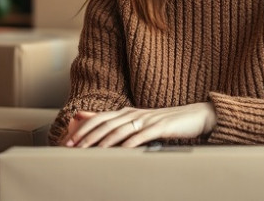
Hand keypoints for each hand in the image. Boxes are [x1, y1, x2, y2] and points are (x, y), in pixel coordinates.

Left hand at [62, 103, 215, 147]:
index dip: (83, 129)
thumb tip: (85, 117)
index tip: (68, 141)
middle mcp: (134, 114)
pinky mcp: (161, 126)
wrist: (194, 116)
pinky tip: (122, 150)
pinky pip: (143, 135)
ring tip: (91, 150)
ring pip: (121, 130)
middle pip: (106, 124)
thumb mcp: (137, 121)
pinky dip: (131, 142)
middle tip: (73, 147)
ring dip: (104, 140)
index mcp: (127, 112)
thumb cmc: (164, 122)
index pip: (99, 119)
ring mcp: (147, 119)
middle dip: (87, 136)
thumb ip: (114, 122)